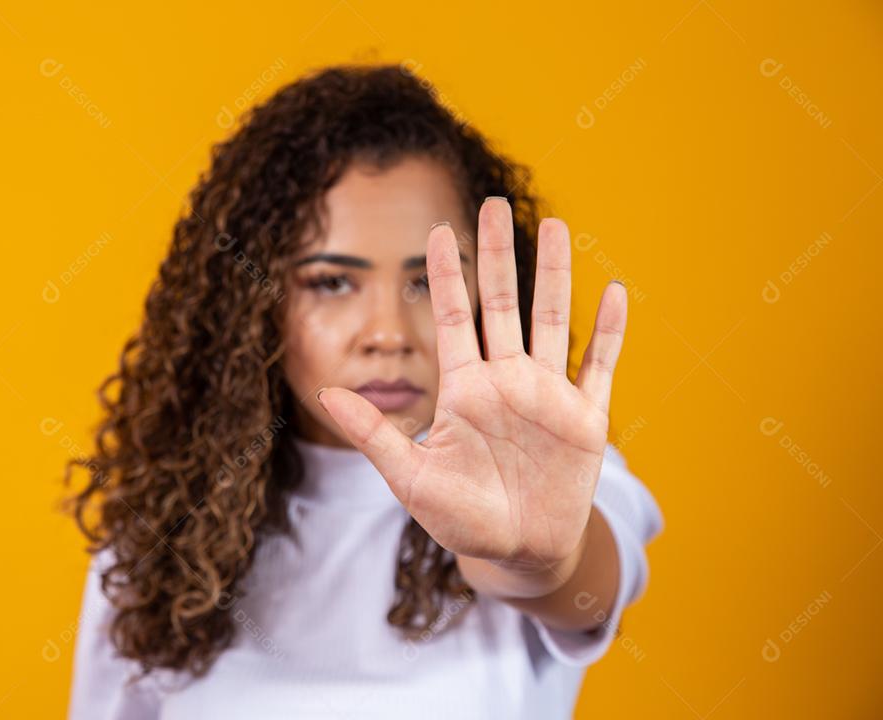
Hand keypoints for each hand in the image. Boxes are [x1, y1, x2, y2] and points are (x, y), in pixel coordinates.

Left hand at [317, 198, 627, 574]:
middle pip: (502, 304)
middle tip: (492, 202)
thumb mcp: (411, 477)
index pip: (454, 318)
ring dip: (554, 275)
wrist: (518, 552)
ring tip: (554, 225)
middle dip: (497, 254)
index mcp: (465, 389)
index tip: (436, 229)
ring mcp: (547, 395)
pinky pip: (599, 366)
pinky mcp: (585, 419)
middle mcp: (506, 381)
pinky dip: (608, 332)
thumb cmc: (461, 517)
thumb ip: (374, 434)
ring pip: (552, 321)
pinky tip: (614, 292)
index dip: (447, 275)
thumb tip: (325, 392)